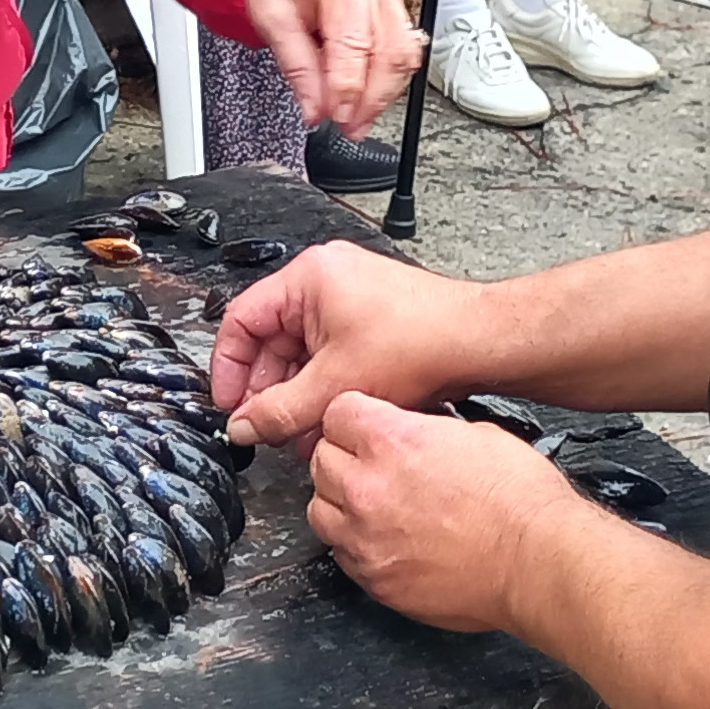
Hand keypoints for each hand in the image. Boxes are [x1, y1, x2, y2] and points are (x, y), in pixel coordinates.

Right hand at [210, 240, 491, 447]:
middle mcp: (326, 280)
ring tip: (300, 431)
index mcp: (308, 277)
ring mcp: (350, 299)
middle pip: (272, 340)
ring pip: (302, 352)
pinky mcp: (371, 320)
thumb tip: (245, 426)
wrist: (480, 343)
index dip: (229, 368)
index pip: (242, 320)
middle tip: (266, 425)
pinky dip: (324, 386)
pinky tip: (328, 418)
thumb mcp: (335, 384)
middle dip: (269, 389)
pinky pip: (330, 353)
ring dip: (297, 394)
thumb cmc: (423, 341)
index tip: (231, 403)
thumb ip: (280, 410)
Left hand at [247, 0, 419, 136]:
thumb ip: (298, 67)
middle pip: (390, 51)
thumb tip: (316, 109)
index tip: (339, 117)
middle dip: (372, 99)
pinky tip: (368, 96)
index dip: (350, 88)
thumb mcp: (271, 19)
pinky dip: (387, 78)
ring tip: (358, 119)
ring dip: (383, 94)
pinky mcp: (395, 2)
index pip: (355, 43)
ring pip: (404, 54)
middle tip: (351, 127)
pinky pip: (403, 48)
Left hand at [306, 392, 584, 634]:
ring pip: (320, 509)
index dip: (354, 418)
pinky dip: (356, 544)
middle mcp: (368, 488)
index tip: (363, 427)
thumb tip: (410, 431)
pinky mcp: (374, 579)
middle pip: (321, 460)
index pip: (335, 413)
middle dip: (345, 458)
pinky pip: (341, 553)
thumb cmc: (520, 501)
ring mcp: (366, 539)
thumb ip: (423, 430)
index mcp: (391, 442)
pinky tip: (387, 539)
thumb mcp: (475, 433)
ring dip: (341, 503)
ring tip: (375, 505)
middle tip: (373, 466)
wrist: (537, 561)